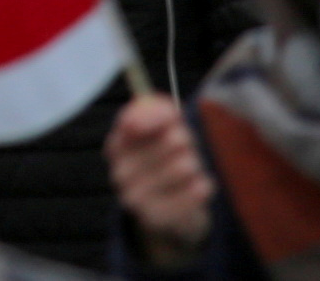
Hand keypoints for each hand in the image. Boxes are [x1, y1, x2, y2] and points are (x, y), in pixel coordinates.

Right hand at [106, 94, 213, 265]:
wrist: (168, 216)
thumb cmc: (167, 163)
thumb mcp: (163, 132)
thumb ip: (160, 110)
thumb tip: (148, 102)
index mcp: (116, 146)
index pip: (132, 121)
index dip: (157, 116)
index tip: (174, 118)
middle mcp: (119, 173)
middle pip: (173, 139)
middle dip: (187, 140)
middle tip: (185, 148)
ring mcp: (136, 198)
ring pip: (186, 165)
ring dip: (196, 165)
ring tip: (188, 171)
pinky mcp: (158, 218)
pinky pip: (198, 189)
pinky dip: (203, 185)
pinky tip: (194, 189)